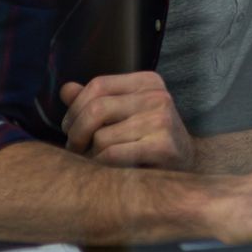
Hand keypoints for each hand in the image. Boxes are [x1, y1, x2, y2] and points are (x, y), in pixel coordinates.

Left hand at [60, 72, 195, 169]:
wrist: (185, 166)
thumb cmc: (146, 140)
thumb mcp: (123, 114)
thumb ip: (94, 101)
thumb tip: (66, 90)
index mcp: (147, 82)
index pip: (97, 85)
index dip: (75, 109)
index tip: (71, 129)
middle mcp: (157, 96)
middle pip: (96, 109)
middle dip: (76, 134)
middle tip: (76, 149)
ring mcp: (162, 120)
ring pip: (101, 137)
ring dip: (90, 155)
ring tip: (98, 160)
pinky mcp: (162, 146)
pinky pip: (111, 154)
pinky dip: (101, 165)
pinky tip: (109, 169)